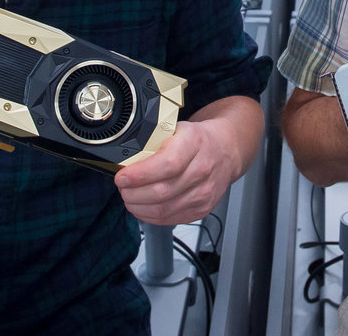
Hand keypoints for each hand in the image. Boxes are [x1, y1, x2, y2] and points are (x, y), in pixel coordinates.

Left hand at [114, 118, 239, 225]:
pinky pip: (171, 219)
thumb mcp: (176, 128)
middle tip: (122, 187)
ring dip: (139, 207)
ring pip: (164, 209)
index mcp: (194, 143)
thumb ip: (154, 141)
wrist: (225, 150)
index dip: (140, 175)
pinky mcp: (202, 209)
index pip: (166, 165)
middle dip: (133, 193)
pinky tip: (143, 207)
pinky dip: (151, 216)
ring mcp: (204, 192)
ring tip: (129, 198)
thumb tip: (126, 159)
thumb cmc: (198, 139)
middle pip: (162, 192)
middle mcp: (202, 169)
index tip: (122, 177)